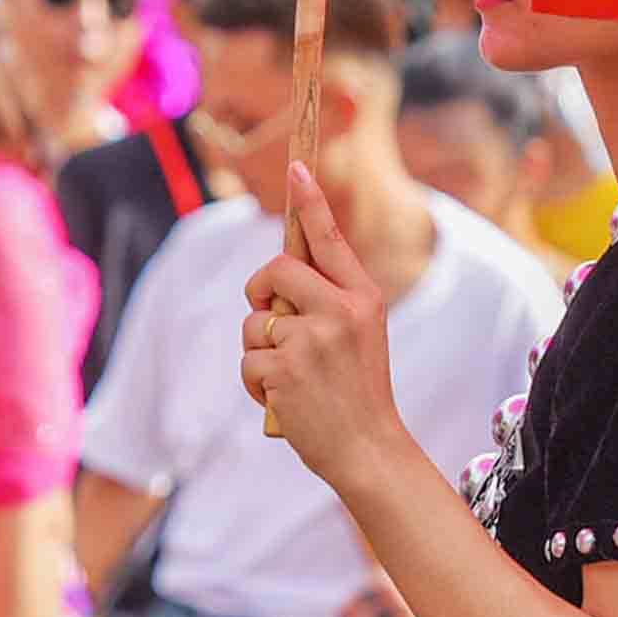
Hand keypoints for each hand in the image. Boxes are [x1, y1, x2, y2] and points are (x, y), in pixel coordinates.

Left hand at [243, 166, 408, 486]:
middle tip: (270, 318)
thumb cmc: (359, 392)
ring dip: (261, 352)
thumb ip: (330, 300)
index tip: (296, 167)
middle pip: (276, 272)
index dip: (310, 201)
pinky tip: (284, 400)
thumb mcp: (361, 334)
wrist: (369, 449)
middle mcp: (340, 310)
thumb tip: (278, 276)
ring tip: (292, 378)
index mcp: (363, 297)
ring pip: (255, 323)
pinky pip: (249, 361)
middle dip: (260, 293)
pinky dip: (257, 384)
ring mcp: (312, 339)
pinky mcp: (284, 369)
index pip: (330, 239)